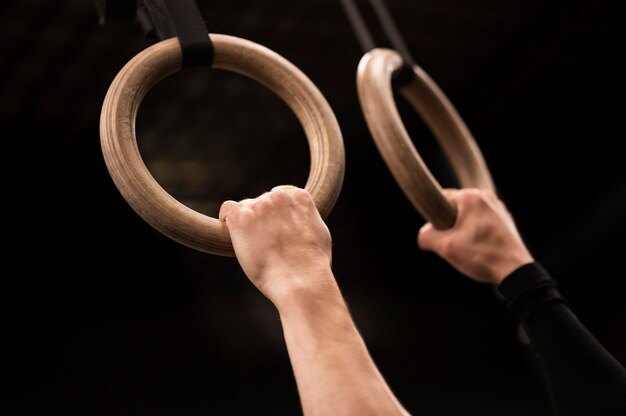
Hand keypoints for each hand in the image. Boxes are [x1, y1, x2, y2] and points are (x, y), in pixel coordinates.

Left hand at [219, 186, 335, 304]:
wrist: (301, 279)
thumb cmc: (313, 263)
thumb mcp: (319, 232)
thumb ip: (305, 218)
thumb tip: (297, 219)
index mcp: (299, 196)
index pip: (280, 195)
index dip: (277, 214)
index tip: (276, 229)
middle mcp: (278, 196)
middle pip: (262, 203)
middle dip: (262, 221)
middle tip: (268, 245)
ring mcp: (259, 206)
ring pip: (245, 209)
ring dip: (248, 226)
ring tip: (258, 248)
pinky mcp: (241, 218)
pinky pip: (228, 210)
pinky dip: (227, 220)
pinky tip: (235, 235)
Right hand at [418, 188, 533, 283]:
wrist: (515, 271)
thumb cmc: (481, 256)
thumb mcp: (445, 247)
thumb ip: (426, 236)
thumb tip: (424, 234)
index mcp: (471, 197)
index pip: (441, 197)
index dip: (435, 217)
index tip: (441, 235)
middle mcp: (486, 196)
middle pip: (455, 207)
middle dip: (450, 225)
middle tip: (454, 244)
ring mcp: (498, 208)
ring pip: (469, 216)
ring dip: (463, 230)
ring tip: (469, 249)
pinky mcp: (505, 220)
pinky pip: (482, 222)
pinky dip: (477, 234)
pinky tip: (481, 249)